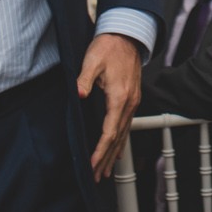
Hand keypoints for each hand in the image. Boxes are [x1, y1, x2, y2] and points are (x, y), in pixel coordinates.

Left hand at [78, 32, 142, 181]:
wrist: (128, 35)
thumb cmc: (109, 47)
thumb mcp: (92, 60)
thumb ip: (84, 79)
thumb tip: (78, 93)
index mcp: (119, 97)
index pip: (109, 132)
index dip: (100, 151)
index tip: (92, 165)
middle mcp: (129, 103)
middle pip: (118, 138)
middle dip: (106, 159)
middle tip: (97, 176)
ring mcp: (133, 102)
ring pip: (124, 134)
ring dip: (115, 154)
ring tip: (106, 171)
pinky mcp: (132, 99)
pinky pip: (127, 125)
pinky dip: (121, 141)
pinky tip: (118, 150)